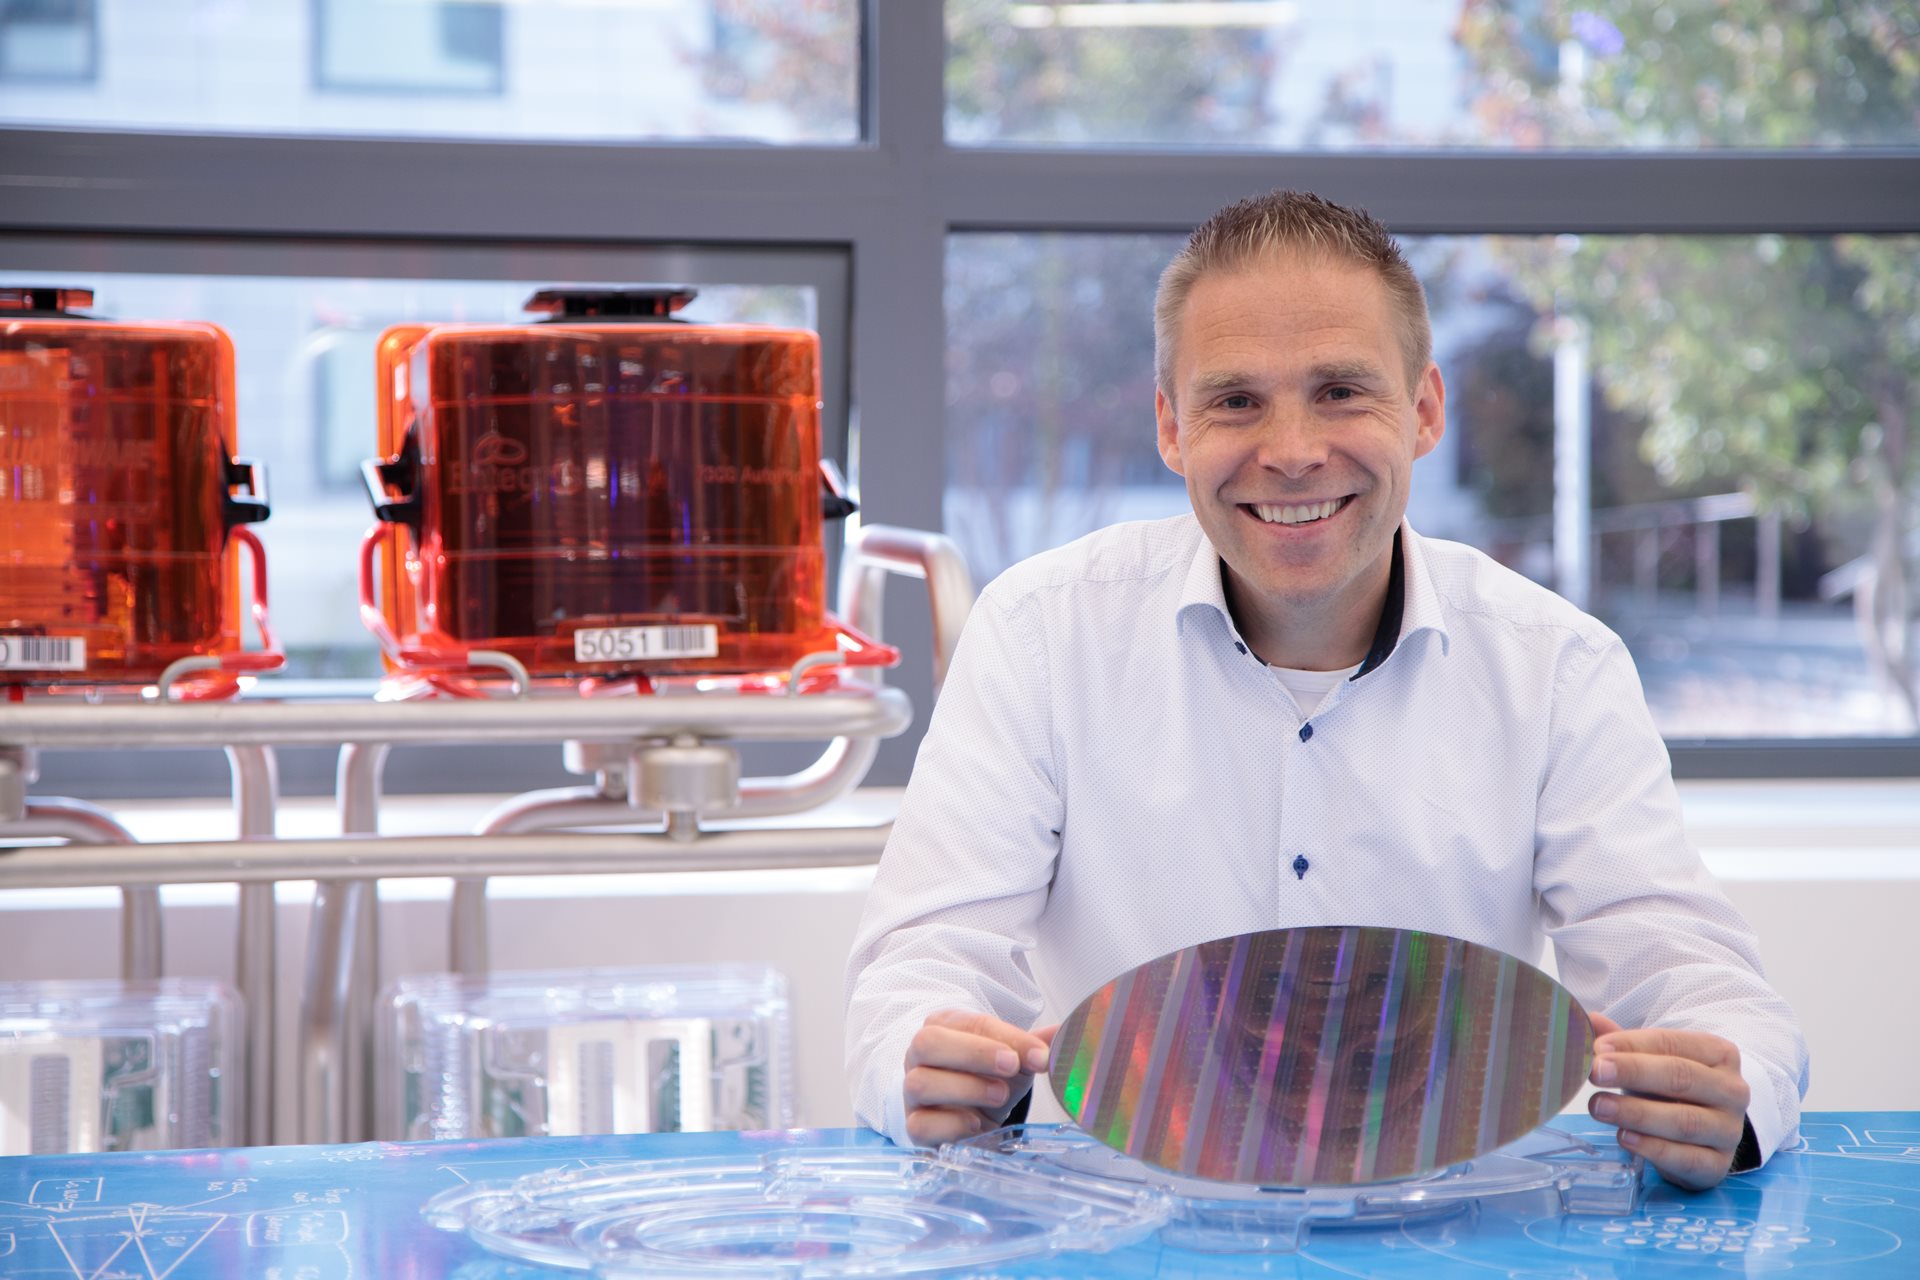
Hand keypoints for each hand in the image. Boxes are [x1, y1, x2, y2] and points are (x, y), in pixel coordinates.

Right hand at [903, 1010, 1056, 1145]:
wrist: (975, 1115)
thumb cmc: (991, 1076)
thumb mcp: (1016, 1057)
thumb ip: (1036, 1045)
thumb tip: (1068, 1033)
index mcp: (944, 1027)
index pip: (969, 1023)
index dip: (1006, 1037)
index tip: (1038, 1056)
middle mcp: (919, 1056)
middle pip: (926, 1043)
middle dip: (973, 1054)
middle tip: (1011, 1066)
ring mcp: (911, 1092)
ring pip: (919, 1083)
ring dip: (966, 1088)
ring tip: (1000, 1095)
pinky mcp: (914, 1127)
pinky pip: (920, 1125)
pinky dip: (950, 1125)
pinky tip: (975, 1124)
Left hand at [1586, 1012, 1749, 1190]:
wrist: (1700, 1137)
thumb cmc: (1672, 1089)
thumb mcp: (1652, 1061)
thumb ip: (1623, 1042)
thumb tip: (1590, 1021)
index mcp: (1720, 1053)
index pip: (1673, 1043)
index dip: (1632, 1045)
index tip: (1597, 1049)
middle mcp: (1732, 1091)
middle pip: (1681, 1078)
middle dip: (1634, 1073)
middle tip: (1594, 1072)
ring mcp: (1729, 1131)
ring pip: (1684, 1121)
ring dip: (1636, 1113)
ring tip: (1598, 1106)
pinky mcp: (1718, 1166)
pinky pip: (1686, 1158)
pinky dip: (1653, 1149)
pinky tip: (1624, 1137)